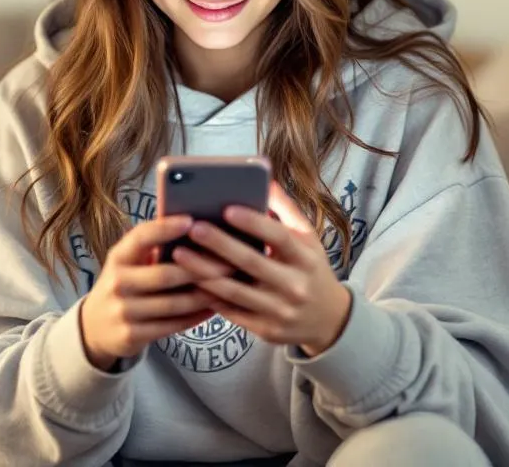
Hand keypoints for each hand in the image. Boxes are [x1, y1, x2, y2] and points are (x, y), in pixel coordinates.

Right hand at [79, 215, 233, 370]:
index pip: (140, 238)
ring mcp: (123, 311)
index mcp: (118, 257)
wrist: (95, 327)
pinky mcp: (131, 335)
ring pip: (173, 304)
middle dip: (200, 268)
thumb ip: (153, 247)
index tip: (192, 221)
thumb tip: (196, 226)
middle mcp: (118, 282)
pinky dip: (197, 316)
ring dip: (204, 295)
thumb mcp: (128, 262)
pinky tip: (215, 307)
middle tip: (230, 262)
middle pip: (165, 275)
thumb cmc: (125, 284)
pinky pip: (172, 325)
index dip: (165, 228)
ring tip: (229, 285)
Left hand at [173, 182, 352, 356]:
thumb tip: (265, 179)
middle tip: (193, 228)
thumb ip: (287, 210)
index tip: (226, 208)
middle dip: (219, 245)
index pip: (279, 237)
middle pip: (251, 262)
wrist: (329, 320)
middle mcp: (295, 285)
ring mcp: (280, 310)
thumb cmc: (311, 270)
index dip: (254, 223)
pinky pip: (232, 312)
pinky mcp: (266, 330)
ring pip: (235, 291)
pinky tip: (189, 281)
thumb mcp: (308, 240)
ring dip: (204, 272)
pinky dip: (209, 296)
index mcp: (307, 258)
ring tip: (179, 254)